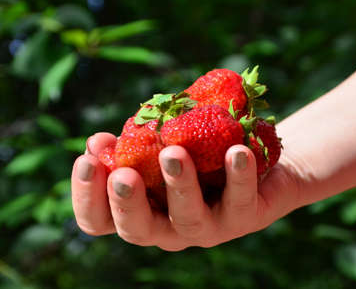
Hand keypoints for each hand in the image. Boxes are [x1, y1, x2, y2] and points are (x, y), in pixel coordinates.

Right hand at [71, 132, 302, 250]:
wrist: (252, 156)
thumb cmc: (197, 154)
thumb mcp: (162, 144)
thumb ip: (132, 146)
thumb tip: (97, 142)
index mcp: (144, 210)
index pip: (101, 220)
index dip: (87, 197)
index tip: (86, 161)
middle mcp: (170, 227)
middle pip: (139, 230)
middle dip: (127, 202)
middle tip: (122, 175)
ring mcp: (208, 227)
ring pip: (189, 218)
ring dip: (179, 185)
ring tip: (174, 153)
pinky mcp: (246, 217)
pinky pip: (241, 199)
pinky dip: (238, 175)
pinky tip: (237, 150)